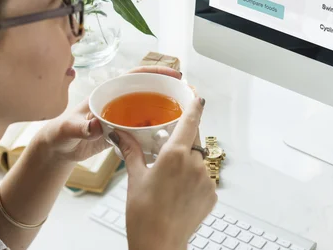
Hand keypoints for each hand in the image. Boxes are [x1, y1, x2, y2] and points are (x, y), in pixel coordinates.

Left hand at [39, 66, 182, 162]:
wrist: (59, 149)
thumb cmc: (61, 134)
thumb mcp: (69, 129)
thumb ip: (81, 127)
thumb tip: (96, 124)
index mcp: (108, 92)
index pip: (135, 76)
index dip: (155, 72)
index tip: (174, 74)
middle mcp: (118, 101)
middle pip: (148, 89)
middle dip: (168, 89)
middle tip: (188, 94)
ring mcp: (123, 116)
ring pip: (149, 108)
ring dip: (166, 109)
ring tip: (185, 114)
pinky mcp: (124, 131)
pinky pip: (145, 127)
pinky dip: (157, 129)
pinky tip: (169, 134)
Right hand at [111, 97, 216, 249]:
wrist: (159, 244)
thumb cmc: (144, 215)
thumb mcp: (135, 178)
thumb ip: (131, 151)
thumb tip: (119, 134)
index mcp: (175, 154)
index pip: (190, 121)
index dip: (195, 106)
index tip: (197, 97)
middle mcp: (194, 164)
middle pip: (194, 139)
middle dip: (184, 140)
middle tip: (169, 150)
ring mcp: (206, 179)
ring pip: (199, 160)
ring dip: (188, 162)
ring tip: (170, 180)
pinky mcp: (212, 194)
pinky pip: (204, 178)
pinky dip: (194, 180)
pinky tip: (179, 193)